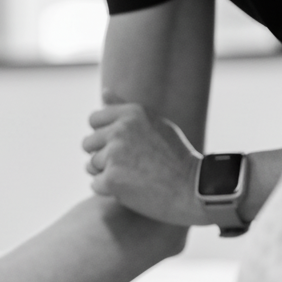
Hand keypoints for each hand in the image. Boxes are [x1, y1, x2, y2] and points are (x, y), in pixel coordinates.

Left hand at [82, 91, 202, 226]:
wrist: (193, 190)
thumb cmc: (175, 157)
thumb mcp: (154, 124)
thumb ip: (125, 107)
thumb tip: (103, 91)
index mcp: (132, 113)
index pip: (94, 119)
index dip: (104, 135)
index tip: (121, 146)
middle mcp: (121, 129)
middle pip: (88, 143)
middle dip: (103, 155)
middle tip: (129, 165)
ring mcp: (115, 154)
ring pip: (91, 165)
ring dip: (106, 174)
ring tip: (133, 177)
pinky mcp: (111, 179)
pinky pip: (96, 184)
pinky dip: (110, 191)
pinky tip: (132, 190)